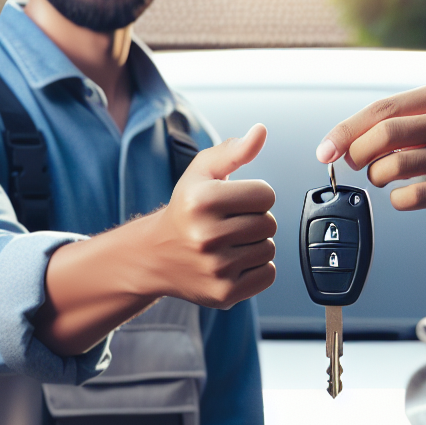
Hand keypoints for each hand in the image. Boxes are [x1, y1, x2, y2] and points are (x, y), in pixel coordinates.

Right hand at [154, 123, 276, 309]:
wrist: (156, 255)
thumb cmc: (187, 208)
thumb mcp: (202, 172)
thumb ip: (234, 151)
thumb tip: (261, 131)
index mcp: (201, 201)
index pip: (265, 194)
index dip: (254, 195)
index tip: (234, 201)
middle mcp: (206, 236)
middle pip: (269, 223)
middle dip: (254, 220)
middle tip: (229, 223)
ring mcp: (215, 269)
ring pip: (269, 249)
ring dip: (255, 244)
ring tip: (229, 243)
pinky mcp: (224, 294)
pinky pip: (268, 274)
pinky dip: (257, 268)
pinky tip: (233, 262)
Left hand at [316, 85, 425, 242]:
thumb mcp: (415, 126)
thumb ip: (376, 128)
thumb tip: (332, 148)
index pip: (382, 110)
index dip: (346, 132)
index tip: (325, 151)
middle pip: (389, 133)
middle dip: (360, 152)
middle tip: (355, 165)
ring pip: (399, 166)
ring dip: (378, 176)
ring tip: (381, 176)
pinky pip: (415, 195)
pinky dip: (397, 199)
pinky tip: (401, 196)